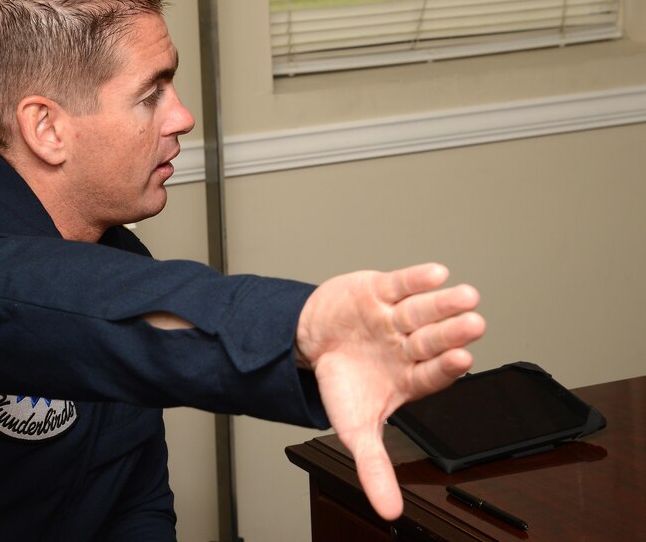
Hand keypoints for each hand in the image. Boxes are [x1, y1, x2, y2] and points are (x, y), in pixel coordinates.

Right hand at [296, 263, 484, 520]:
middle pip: (435, 338)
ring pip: (424, 310)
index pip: (434, 374)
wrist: (313, 341)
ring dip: (444, 303)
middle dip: (452, 332)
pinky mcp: (382, 291)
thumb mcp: (354, 429)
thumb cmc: (342, 382)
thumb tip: (389, 513)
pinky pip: (402, 284)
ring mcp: (398, 318)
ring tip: (465, 295)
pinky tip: (436, 274)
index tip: (463, 360)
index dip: (447, 367)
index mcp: (410, 378)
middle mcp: (410, 346)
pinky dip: (416, 279)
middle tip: (474, 323)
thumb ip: (374, 467)